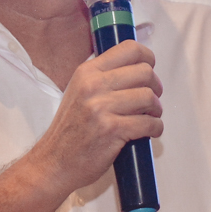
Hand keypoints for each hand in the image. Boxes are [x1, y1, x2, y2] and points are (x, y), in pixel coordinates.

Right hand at [27, 39, 162, 196]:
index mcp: (87, 72)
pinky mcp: (112, 129)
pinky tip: (149, 131)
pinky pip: (149, 123)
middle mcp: (93, 85)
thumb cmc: (69, 131)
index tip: (150, 68)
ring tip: (149, 117)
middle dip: (155, 87)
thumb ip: (102, 77)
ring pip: (149, 97)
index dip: (147, 57)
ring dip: (156, 110)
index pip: (129, 49)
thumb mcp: (78, 92)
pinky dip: (155, 128)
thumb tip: (135, 68)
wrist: (54, 162)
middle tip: (151, 100)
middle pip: (144, 72)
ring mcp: (102, 107)